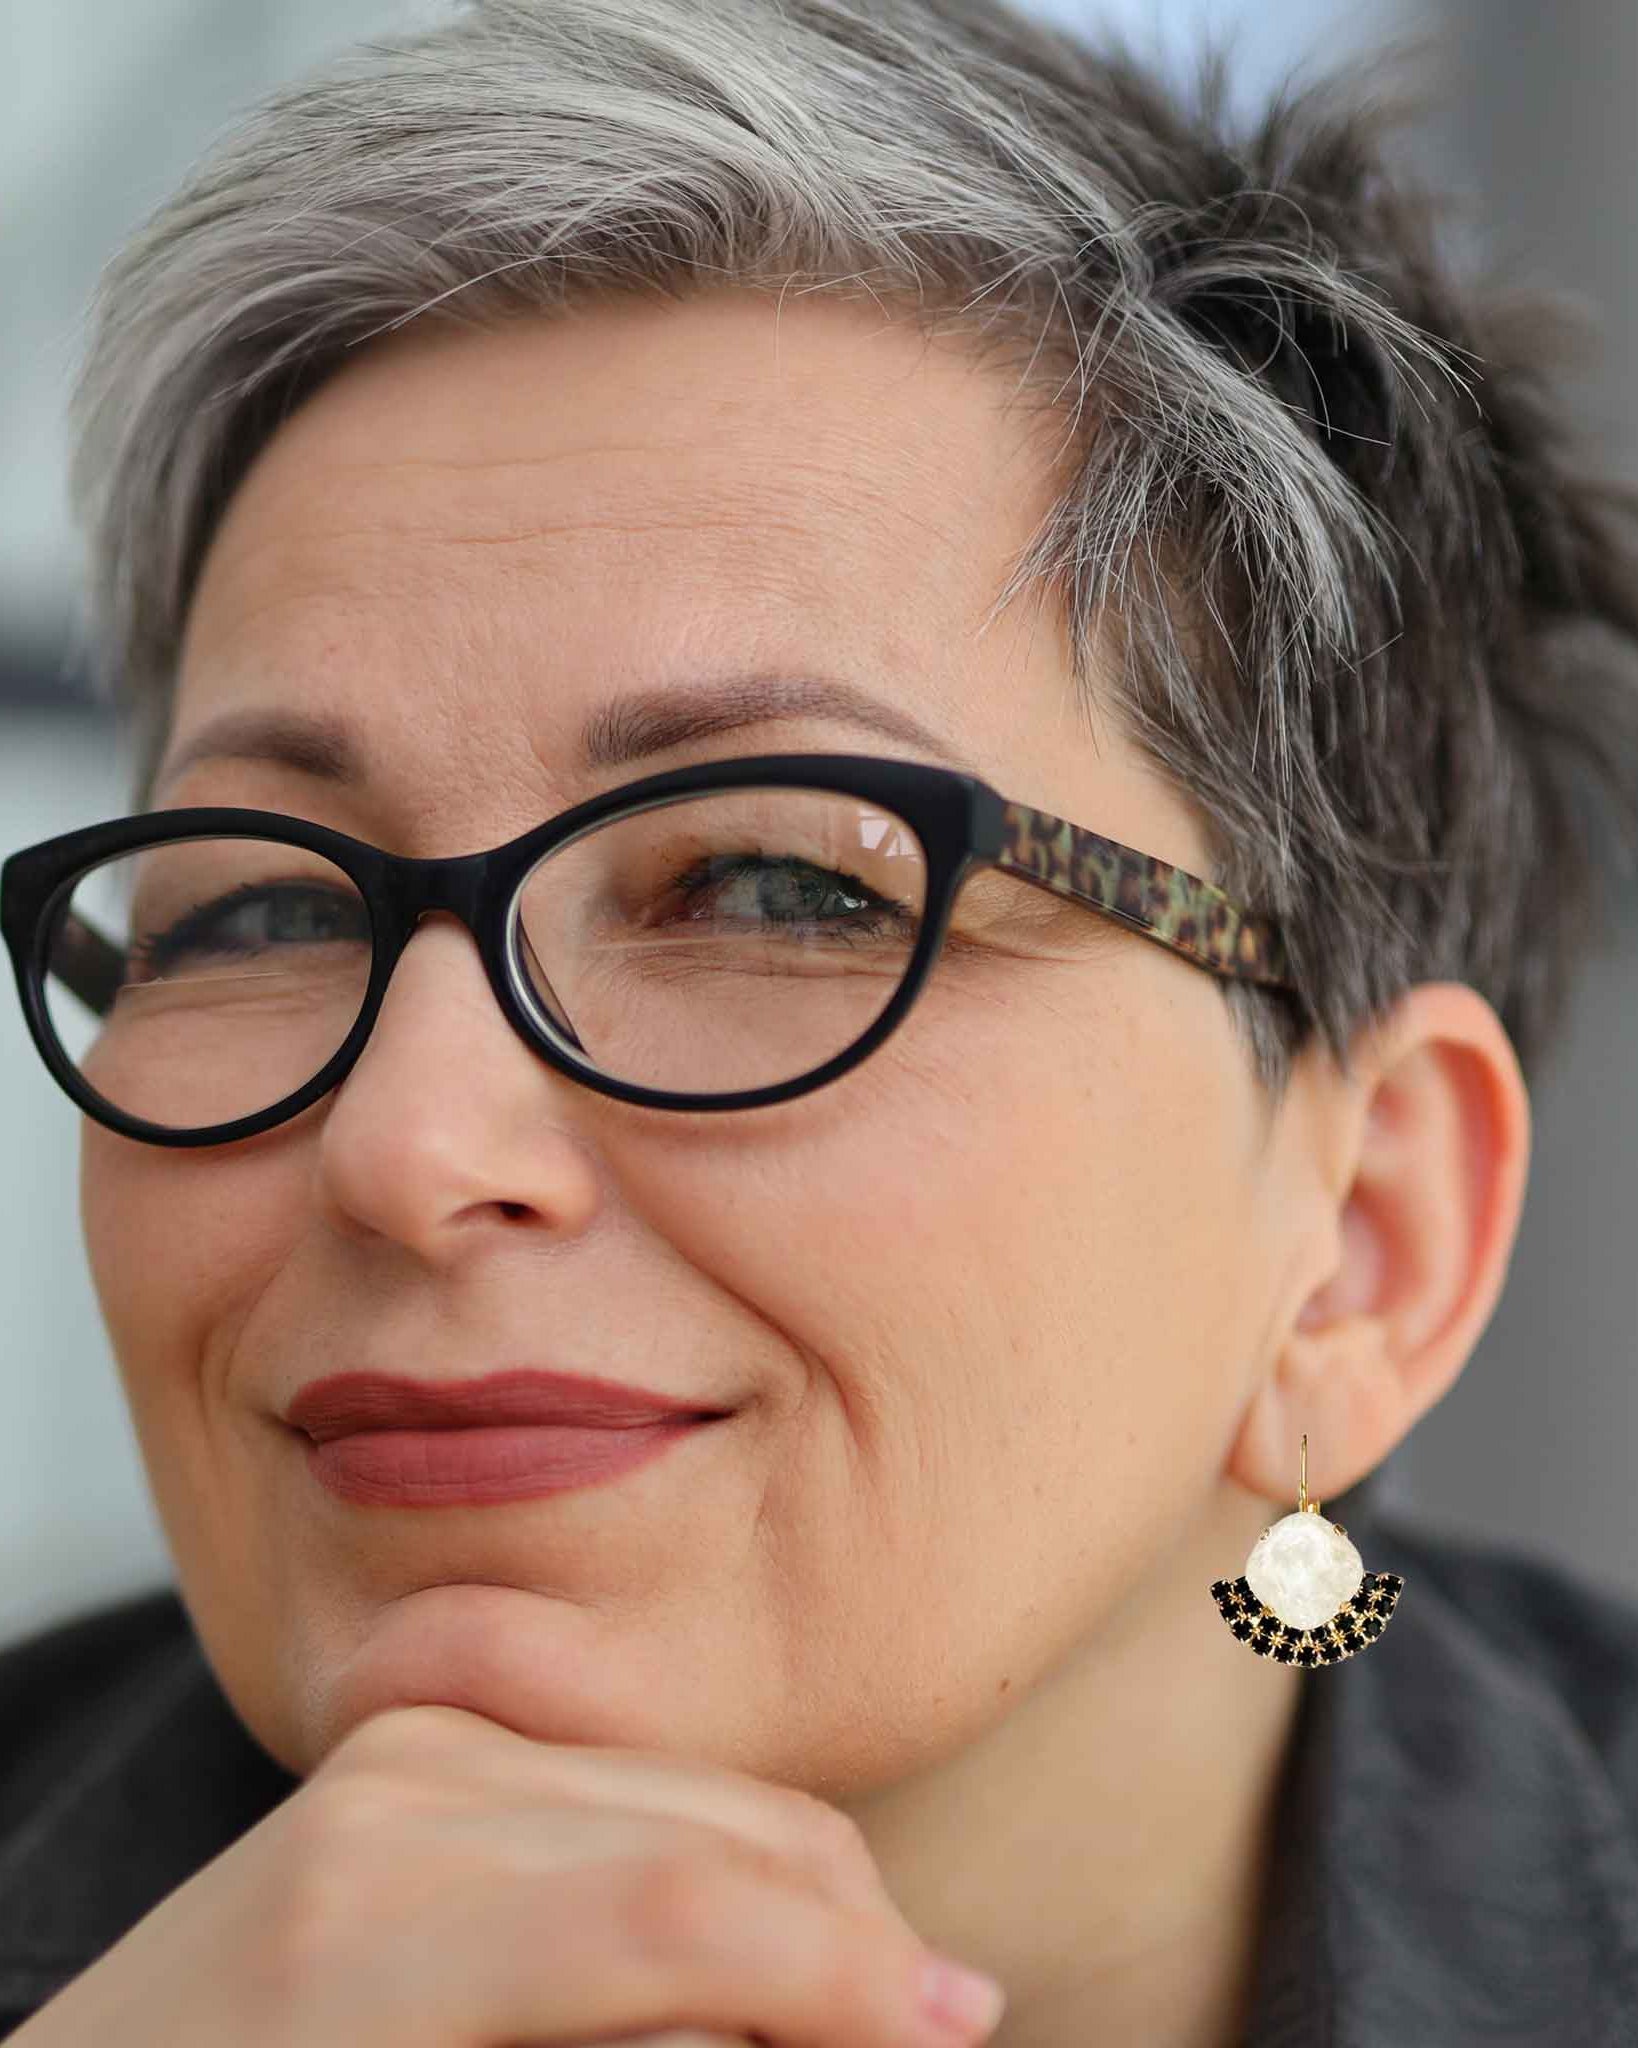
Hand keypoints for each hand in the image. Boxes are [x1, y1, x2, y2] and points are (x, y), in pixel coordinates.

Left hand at [9, 1702, 1001, 2046]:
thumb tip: (826, 2018)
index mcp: (368, 1937)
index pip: (677, 1913)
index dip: (847, 1976)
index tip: (957, 2035)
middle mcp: (394, 1800)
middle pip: (718, 1828)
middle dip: (856, 1933)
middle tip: (929, 2032)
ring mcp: (405, 1746)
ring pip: (698, 1785)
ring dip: (801, 1891)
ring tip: (846, 1997)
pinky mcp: (421, 1734)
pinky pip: (629, 1770)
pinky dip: (716, 1846)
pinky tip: (742, 1933)